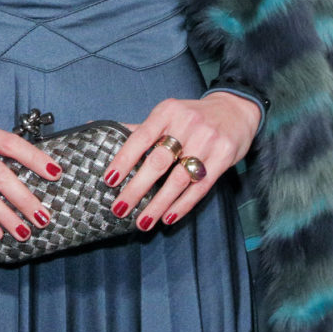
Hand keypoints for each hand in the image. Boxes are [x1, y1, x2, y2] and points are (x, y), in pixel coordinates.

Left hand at [105, 93, 262, 232]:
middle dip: (137, 188)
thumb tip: (96, 130)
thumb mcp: (167, 115)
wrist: (236, 110)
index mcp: (167, 111)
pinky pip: (200, 187)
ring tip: (142, 221)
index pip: (141, 137)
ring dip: (159, 204)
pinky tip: (168, 218)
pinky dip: (182, 205)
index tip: (110, 180)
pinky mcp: (223, 158)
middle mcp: (187, 124)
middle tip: (120, 208)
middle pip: (158, 161)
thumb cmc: (193, 116)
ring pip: (179, 179)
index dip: (124, 159)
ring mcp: (208, 141)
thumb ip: (139, 129)